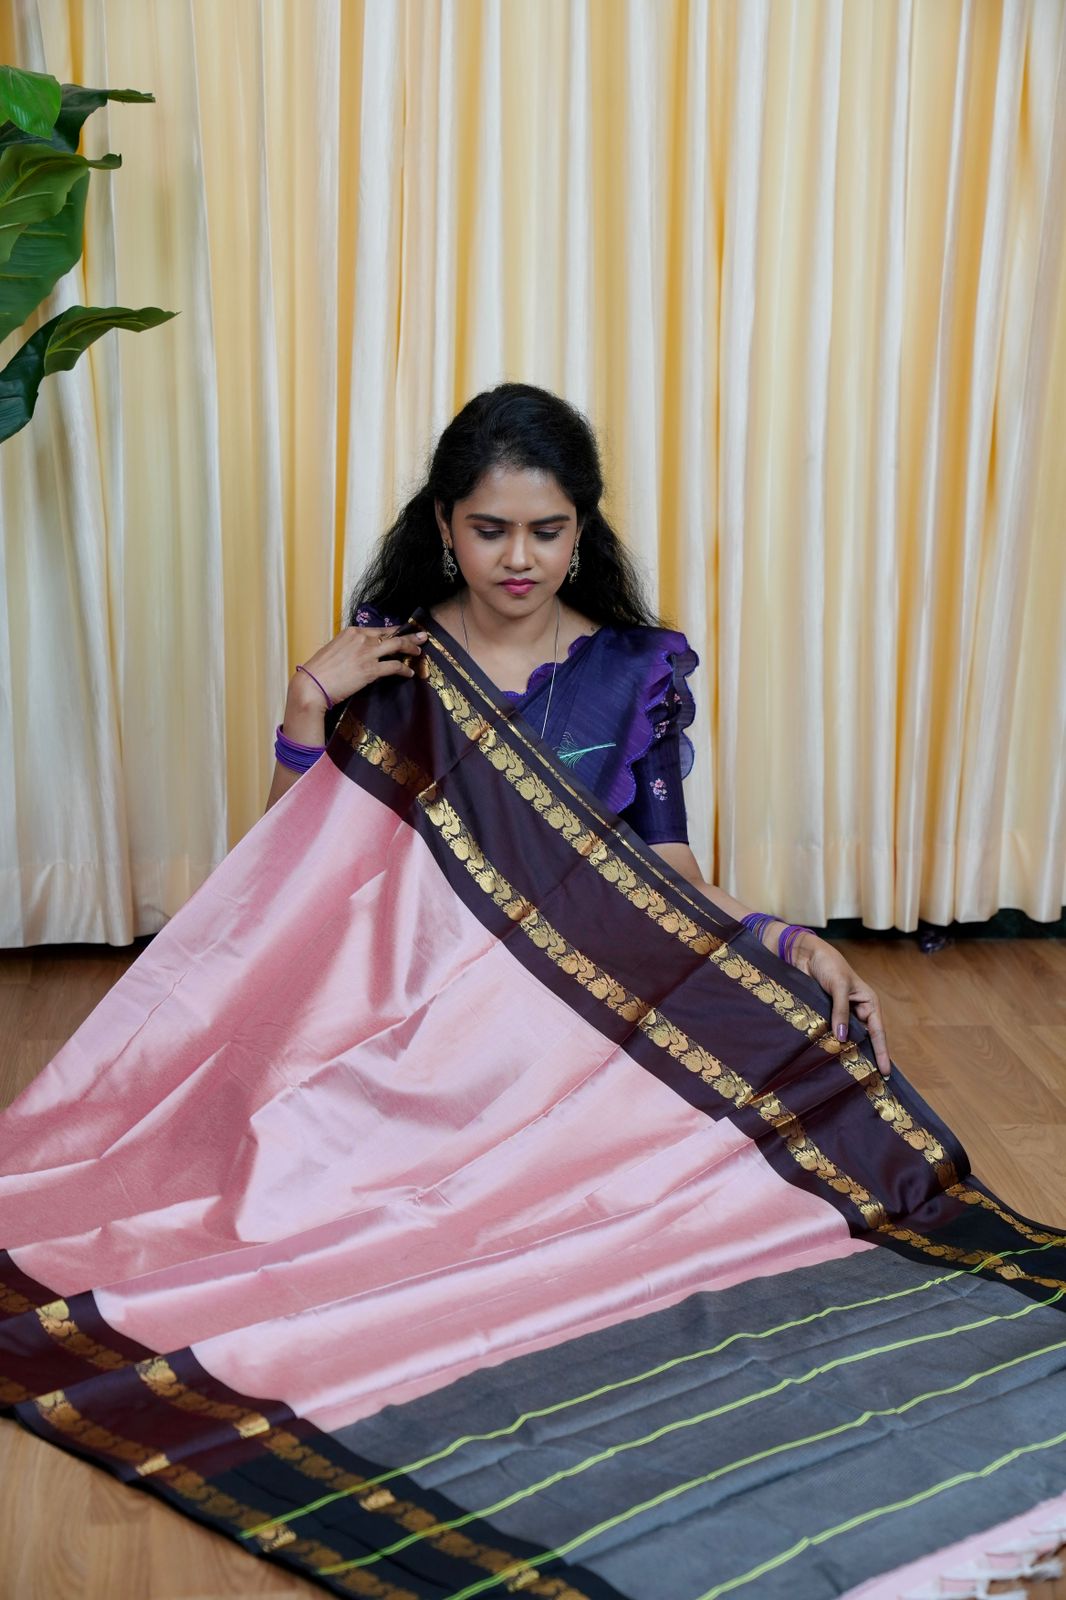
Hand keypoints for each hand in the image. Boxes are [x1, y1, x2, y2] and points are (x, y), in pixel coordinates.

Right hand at [288, 624, 427, 709]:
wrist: (312, 685)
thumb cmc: (319, 671)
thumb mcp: (334, 650)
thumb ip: (350, 647)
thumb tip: (360, 652)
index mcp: (352, 632)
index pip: (379, 629)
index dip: (394, 631)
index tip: (404, 632)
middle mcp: (361, 639)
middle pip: (392, 635)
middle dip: (410, 636)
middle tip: (422, 636)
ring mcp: (367, 653)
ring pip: (397, 646)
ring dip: (411, 648)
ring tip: (419, 652)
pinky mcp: (370, 670)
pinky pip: (394, 666)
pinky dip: (404, 669)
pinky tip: (409, 672)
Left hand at [790, 932, 891, 1078]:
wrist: (806, 954)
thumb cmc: (829, 965)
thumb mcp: (839, 987)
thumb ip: (841, 1011)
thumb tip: (842, 1038)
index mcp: (869, 1002)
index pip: (878, 1032)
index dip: (881, 1052)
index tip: (885, 1072)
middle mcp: (857, 1010)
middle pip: (863, 1038)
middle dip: (864, 1056)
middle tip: (866, 1080)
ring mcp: (841, 1014)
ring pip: (846, 1037)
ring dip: (845, 1051)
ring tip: (846, 1074)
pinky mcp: (826, 1014)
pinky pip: (830, 1032)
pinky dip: (829, 1043)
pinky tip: (826, 1057)